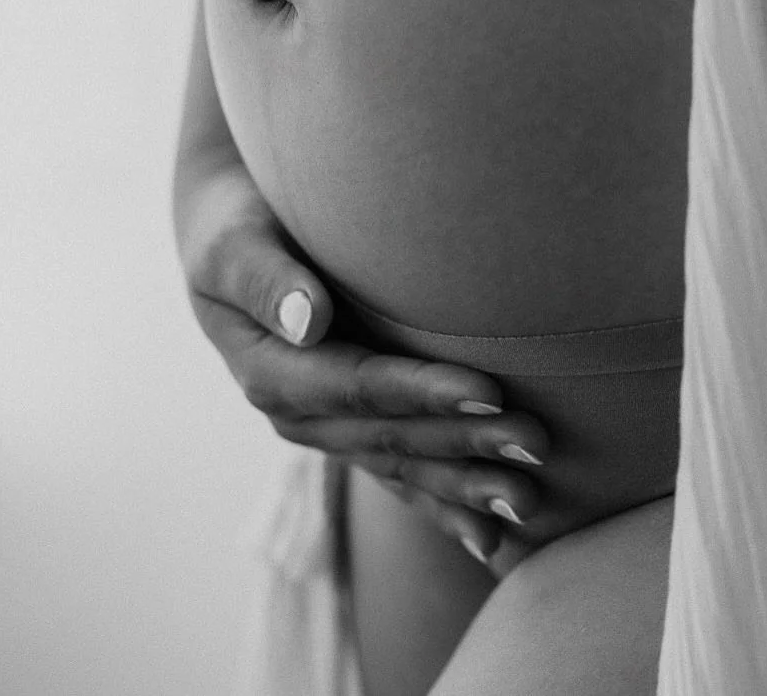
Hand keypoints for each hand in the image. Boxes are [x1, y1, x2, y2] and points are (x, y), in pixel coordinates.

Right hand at [175, 150, 550, 571]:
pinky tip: (491, 540)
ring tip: (530, 500)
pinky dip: (444, 506)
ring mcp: (327, 430)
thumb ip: (266, 280)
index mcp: (272, 372)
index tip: (490, 390)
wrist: (230, 243)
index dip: (424, 393)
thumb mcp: (234, 245)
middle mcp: (300, 414)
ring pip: (403, 466)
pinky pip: (400, 475)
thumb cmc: (237, 225)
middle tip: (536, 443)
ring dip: (466, 486)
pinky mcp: (352, 429)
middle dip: (465, 445)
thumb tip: (310, 319)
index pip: (359, 386)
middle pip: (392, 435)